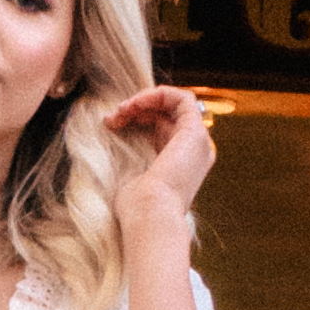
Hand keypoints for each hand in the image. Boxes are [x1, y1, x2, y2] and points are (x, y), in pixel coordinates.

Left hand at [105, 86, 215, 222]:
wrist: (150, 214)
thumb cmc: (136, 206)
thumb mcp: (131, 174)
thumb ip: (131, 152)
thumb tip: (113, 128)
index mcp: (182, 165)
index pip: (161, 128)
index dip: (136, 119)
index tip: (111, 124)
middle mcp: (195, 153)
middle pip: (166, 115)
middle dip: (136, 110)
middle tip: (111, 118)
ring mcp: (199, 142)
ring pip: (174, 103)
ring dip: (143, 100)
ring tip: (119, 111)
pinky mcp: (196, 132)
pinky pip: (182, 98)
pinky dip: (156, 94)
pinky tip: (134, 104)